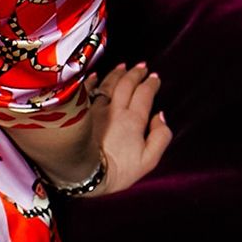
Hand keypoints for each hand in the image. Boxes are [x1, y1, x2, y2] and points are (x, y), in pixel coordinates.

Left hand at [76, 62, 171, 196]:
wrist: (83, 174)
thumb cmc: (116, 171)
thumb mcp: (148, 161)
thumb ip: (160, 137)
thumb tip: (161, 116)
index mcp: (133, 120)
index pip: (145, 93)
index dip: (151, 83)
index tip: (155, 78)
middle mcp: (115, 109)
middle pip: (127, 84)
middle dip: (136, 73)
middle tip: (143, 67)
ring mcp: (95, 109)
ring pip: (108, 84)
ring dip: (118, 73)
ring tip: (124, 67)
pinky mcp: (80, 113)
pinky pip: (87, 90)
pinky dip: (92, 81)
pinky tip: (96, 75)